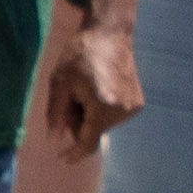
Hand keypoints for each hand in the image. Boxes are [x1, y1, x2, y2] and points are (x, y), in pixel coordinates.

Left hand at [47, 20, 144, 155]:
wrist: (109, 33)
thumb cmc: (80, 55)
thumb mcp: (59, 82)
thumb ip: (56, 114)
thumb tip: (54, 140)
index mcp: (102, 106)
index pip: (88, 142)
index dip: (74, 153)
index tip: (62, 159)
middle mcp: (122, 110)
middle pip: (94, 132)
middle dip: (79, 122)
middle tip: (72, 98)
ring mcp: (132, 107)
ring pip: (104, 125)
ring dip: (91, 115)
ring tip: (87, 89)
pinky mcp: (137, 102)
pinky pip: (113, 116)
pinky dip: (102, 109)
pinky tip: (99, 87)